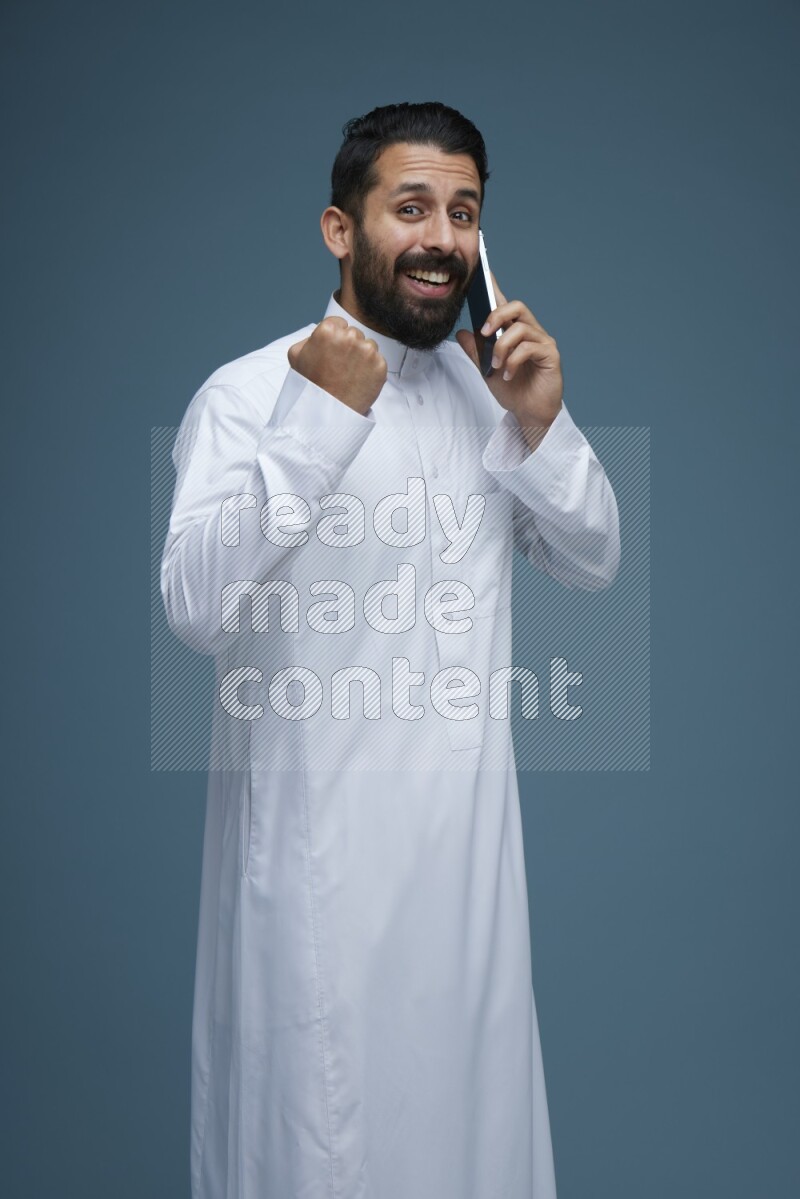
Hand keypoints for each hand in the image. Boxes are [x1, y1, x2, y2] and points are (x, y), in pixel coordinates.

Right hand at [288, 316, 386, 414]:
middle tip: (339, 366)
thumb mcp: (296, 355)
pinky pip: (378, 361)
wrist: (326, 412)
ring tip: (348, 374)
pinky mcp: (380, 366)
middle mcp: (350, 337)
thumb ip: (309, 337)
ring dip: (362, 356)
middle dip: (349, 346)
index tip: (333, 351)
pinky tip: (358, 380)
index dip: (335, 337)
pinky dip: (371, 370)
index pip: (339, 322)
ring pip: (368, 345)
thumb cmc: (310, 385)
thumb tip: (320, 333)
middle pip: (354, 334)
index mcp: (329, 330)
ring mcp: (367, 351)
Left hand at [456, 274, 562, 449]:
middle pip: (516, 306)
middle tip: (483, 333)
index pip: (504, 304)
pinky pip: (529, 348)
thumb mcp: (486, 371)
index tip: (484, 271)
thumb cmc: (513, 390)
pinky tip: (508, 374)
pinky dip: (514, 361)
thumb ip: (476, 351)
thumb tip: (462, 332)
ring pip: (520, 328)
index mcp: (514, 332)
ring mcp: (542, 342)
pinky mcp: (550, 355)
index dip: (495, 286)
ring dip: (502, 346)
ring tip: (497, 365)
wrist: (529, 414)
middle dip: (496, 316)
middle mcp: (531, 331)